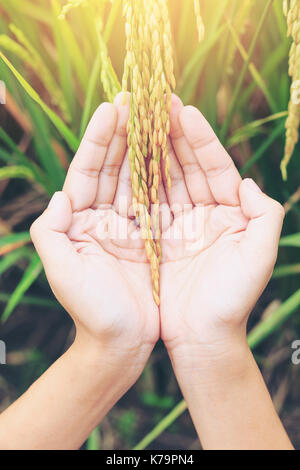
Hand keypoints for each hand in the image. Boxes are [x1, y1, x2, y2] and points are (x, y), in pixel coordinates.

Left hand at [30, 94, 158, 382]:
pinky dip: (165, 177)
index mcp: (78, 222)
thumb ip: (49, 233)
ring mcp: (128, 227)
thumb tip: (59, 197)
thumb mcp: (62, 273)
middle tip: (138, 99)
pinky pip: (159, 200)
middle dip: (125, 133)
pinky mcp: (151, 238)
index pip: (87, 171)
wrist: (120, 345)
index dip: (99, 139)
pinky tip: (173, 153)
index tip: (112, 107)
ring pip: (137, 178)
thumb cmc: (91, 313)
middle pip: (113, 167)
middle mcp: (101, 219)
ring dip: (146, 148)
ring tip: (158, 116)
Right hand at [159, 95, 284, 354]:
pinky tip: (127, 158)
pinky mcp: (157, 238)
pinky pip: (145, 203)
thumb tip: (248, 182)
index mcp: (231, 212)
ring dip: (152, 150)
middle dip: (172, 134)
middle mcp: (205, 213)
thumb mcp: (258, 257)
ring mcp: (179, 224)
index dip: (201, 138)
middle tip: (154, 102)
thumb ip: (264, 215)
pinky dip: (137, 181)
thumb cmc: (233, 302)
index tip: (183, 109)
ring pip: (164, 179)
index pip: (216, 166)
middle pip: (187, 166)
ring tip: (137, 120)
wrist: (202, 338)